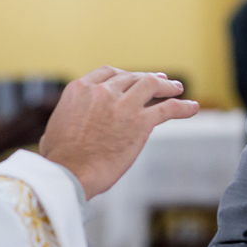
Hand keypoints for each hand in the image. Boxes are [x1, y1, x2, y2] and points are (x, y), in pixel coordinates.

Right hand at [39, 67, 197, 199]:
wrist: (69, 173)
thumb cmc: (58, 159)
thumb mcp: (54, 129)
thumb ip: (67, 121)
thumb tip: (61, 130)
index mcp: (80, 89)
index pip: (109, 73)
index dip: (126, 74)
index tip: (135, 77)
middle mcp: (103, 91)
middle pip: (133, 77)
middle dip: (149, 78)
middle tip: (162, 81)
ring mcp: (124, 105)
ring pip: (153, 85)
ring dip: (168, 86)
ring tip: (178, 89)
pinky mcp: (141, 122)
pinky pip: (168, 108)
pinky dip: (183, 106)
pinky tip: (193, 108)